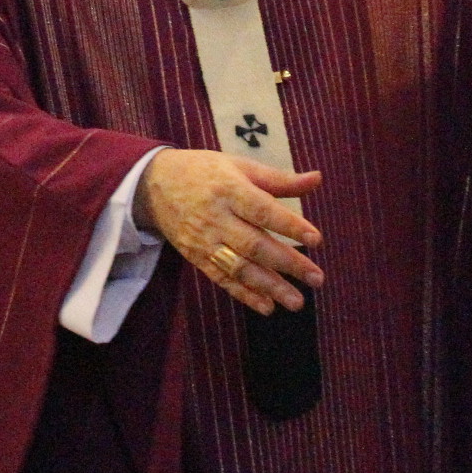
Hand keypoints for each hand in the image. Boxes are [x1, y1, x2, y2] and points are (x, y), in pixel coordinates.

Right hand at [137, 149, 323, 314]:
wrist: (154, 185)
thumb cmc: (205, 171)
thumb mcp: (239, 166)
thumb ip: (279, 179)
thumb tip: (317, 178)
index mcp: (229, 189)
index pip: (263, 210)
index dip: (289, 225)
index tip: (316, 240)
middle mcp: (216, 217)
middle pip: (254, 244)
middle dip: (288, 263)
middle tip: (317, 279)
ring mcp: (205, 241)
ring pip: (239, 268)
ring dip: (269, 287)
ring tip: (296, 302)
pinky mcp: (197, 257)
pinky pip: (222, 279)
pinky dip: (244, 295)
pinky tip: (267, 307)